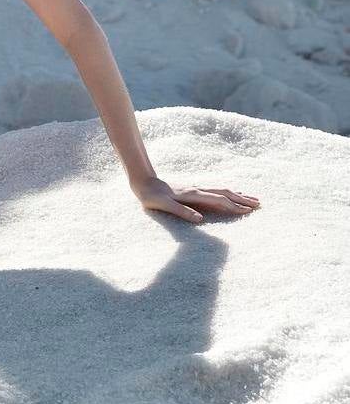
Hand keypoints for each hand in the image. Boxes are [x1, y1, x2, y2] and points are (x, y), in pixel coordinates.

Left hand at [131, 175, 260, 222]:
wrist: (144, 183)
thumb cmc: (152, 197)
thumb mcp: (164, 206)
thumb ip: (182, 212)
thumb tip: (200, 220)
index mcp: (193, 194)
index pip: (219, 200)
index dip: (234, 206)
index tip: (248, 211)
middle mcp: (198, 189)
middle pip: (225, 193)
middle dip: (242, 199)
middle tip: (259, 204)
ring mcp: (197, 188)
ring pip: (222, 190)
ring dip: (238, 194)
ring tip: (252, 199)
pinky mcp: (194, 189)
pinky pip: (216, 190)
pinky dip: (228, 192)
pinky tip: (232, 194)